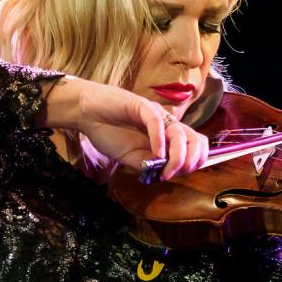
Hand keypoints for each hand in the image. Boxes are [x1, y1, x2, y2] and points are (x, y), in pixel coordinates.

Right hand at [75, 80, 208, 179]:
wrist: (86, 112)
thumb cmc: (108, 132)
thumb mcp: (131, 157)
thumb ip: (148, 164)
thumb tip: (165, 174)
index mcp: (167, 135)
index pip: (195, 146)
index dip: (193, 162)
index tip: (176, 175)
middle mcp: (166, 123)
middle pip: (195, 140)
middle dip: (191, 161)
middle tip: (174, 173)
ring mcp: (156, 114)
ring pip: (180, 134)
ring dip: (177, 156)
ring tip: (164, 171)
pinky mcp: (142, 105)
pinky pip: (157, 122)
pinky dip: (159, 141)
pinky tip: (155, 155)